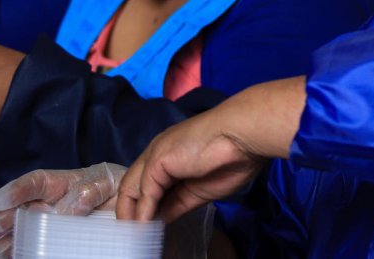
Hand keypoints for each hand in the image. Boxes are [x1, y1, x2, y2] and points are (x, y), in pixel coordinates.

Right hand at [0, 163, 124, 258]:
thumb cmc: (116, 188)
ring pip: (25, 231)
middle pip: (22, 209)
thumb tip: (64, 209)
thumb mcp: (107, 182)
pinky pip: (37, 245)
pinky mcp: (57, 240)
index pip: (34, 183)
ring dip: (9, 240)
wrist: (133, 206)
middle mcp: (50, 203)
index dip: (14, 191)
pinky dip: (23, 252)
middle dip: (3, 217)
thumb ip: (88, 191)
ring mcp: (51, 223)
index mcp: (61, 183)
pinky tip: (12, 257)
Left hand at [116, 77, 305, 222]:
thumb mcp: (200, 191)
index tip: (145, 228)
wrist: (241, 136)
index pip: (146, 185)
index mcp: (171, 158)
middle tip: (134, 236)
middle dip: (131, 212)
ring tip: (135, 237)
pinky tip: (144, 227)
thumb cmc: (232, 157)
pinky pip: (144, 192)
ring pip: (132, 189)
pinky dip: (142, 212)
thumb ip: (178, 204)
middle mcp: (158, 155)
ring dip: (131, 215)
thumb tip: (160, 220)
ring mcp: (155, 156)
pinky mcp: (156, 161)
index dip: (143, 207)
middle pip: (133, 187)